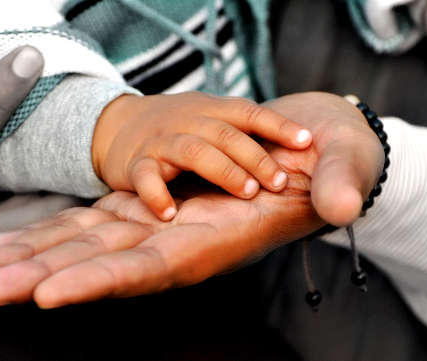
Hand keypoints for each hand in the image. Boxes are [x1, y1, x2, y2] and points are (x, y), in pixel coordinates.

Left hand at [0, 92, 382, 308]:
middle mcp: (184, 237)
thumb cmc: (333, 160)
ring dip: (37, 255)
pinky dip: (57, 229)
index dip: (104, 281)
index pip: (157, 268)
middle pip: (106, 264)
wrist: (317, 143)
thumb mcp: (345, 166)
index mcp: (222, 239)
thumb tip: (341, 201)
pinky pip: (96, 217)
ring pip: (91, 243)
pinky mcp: (152, 196)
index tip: (48, 296)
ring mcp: (163, 218)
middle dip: (44, 276)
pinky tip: (17, 237)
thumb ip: (340, 183)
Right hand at [92, 92, 311, 220]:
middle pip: (226, 134)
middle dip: (256, 157)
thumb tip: (296, 150)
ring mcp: (161, 142)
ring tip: (247, 193)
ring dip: (223, 171)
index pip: (250, 113)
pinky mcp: (136, 163)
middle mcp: (189, 121)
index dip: (279, 125)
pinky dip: (156, 194)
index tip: (308, 142)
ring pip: (194, 151)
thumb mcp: (209, 118)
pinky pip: (146, 178)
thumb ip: (242, 131)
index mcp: (212, 111)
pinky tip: (171, 213)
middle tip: (280, 182)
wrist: (118, 124)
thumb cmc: (177, 127)